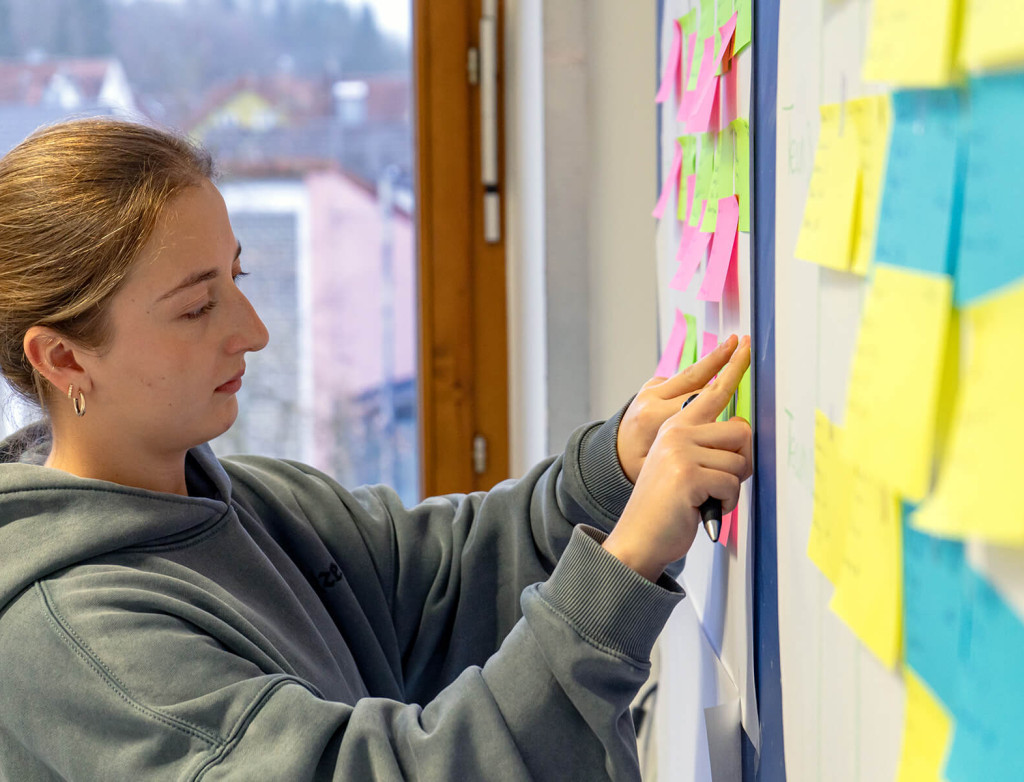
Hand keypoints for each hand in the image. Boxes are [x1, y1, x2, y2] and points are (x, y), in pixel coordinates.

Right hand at [603, 337, 752, 580]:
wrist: (638, 538)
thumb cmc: (666, 507)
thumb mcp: (681, 466)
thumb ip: (703, 444)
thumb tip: (740, 432)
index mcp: (674, 426)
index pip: (711, 391)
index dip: (732, 367)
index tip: (745, 345)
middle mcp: (676, 432)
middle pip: (740, 429)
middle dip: (740, 461)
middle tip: (721, 481)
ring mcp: (680, 452)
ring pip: (739, 460)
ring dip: (730, 487)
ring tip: (706, 497)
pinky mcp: (688, 475)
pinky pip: (731, 484)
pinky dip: (724, 503)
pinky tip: (701, 508)